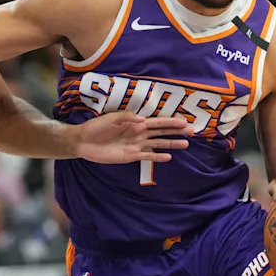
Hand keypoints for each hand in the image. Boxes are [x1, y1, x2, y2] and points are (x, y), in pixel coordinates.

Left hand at [75, 112, 189, 163]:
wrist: (84, 141)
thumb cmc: (96, 127)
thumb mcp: (110, 118)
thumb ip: (127, 118)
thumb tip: (144, 120)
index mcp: (135, 123)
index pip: (157, 122)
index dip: (170, 122)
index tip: (184, 121)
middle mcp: (139, 133)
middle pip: (161, 132)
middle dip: (176, 132)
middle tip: (192, 132)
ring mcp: (136, 145)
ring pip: (158, 144)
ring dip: (171, 144)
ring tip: (185, 144)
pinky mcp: (131, 156)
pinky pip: (147, 156)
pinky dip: (158, 157)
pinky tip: (168, 157)